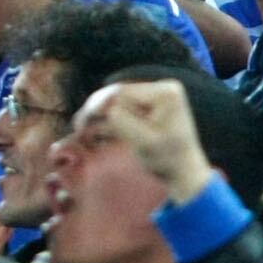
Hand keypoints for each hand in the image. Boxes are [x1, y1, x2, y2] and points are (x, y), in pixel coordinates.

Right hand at [76, 80, 212, 203]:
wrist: (185, 173)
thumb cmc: (167, 160)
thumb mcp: (143, 141)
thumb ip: (122, 121)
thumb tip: (103, 108)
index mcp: (164, 93)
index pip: (123, 93)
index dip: (99, 105)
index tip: (81, 122)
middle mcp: (162, 89)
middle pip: (119, 95)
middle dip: (97, 109)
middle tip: (77, 124)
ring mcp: (157, 98)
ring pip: (119, 102)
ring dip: (101, 115)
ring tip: (80, 127)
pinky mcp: (151, 109)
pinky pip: (126, 110)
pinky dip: (110, 120)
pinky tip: (92, 130)